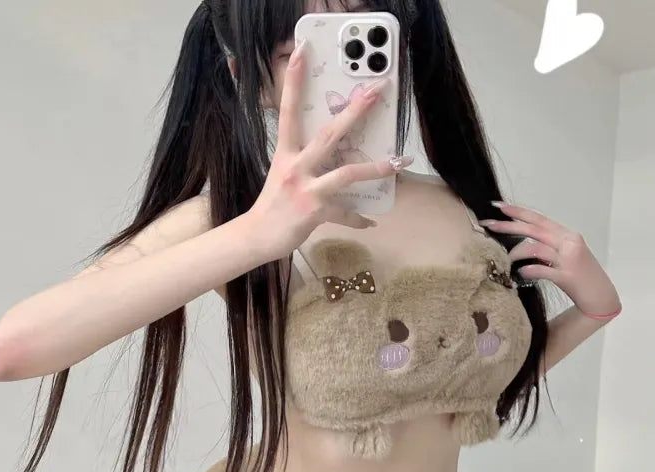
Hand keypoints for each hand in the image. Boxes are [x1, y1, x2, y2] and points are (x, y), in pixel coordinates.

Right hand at [247, 38, 412, 262]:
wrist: (256, 236)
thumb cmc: (272, 205)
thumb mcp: (282, 174)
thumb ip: (302, 160)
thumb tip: (330, 151)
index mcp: (285, 154)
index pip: (289, 112)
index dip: (294, 82)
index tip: (302, 52)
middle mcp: (295, 167)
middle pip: (329, 134)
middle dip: (355, 112)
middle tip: (376, 91)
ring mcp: (306, 189)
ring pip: (346, 173)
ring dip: (376, 168)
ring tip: (398, 162)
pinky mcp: (315, 212)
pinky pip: (345, 213)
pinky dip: (359, 219)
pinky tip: (370, 222)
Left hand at [480, 201, 620, 317]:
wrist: (600, 296)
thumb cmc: (580, 277)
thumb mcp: (564, 256)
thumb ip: (547, 247)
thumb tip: (521, 244)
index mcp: (567, 235)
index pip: (539, 218)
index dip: (518, 211)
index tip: (498, 206)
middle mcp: (569, 242)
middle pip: (534, 229)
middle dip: (509, 225)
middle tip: (488, 224)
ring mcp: (569, 259)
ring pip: (536, 248)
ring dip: (516, 253)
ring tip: (505, 260)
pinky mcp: (567, 276)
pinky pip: (542, 270)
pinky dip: (529, 271)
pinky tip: (520, 274)